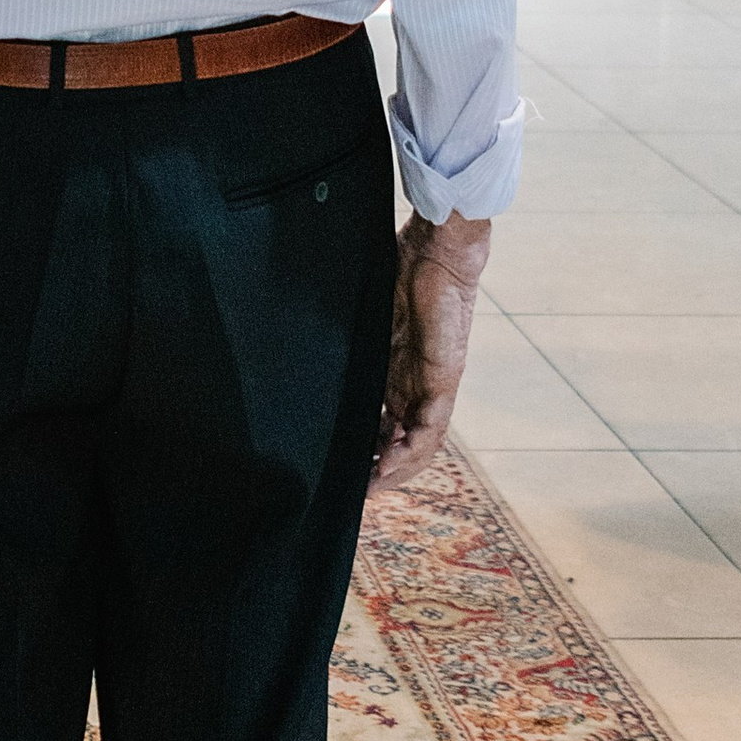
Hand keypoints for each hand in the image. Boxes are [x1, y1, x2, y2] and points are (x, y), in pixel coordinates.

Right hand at [370, 212, 489, 498]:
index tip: (347, 468)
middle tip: (357, 490)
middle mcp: (417, 384)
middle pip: (403, 441)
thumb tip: (297, 329)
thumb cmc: (403, 269)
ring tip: (373, 485)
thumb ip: (349, 332)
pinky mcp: (443, 378)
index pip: (386, 422)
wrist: (438, 250)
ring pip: (420, 443)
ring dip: (398, 468)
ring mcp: (432, 383)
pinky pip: (430, 427)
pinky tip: (390, 464)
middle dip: (383, 469)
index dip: (370, 448)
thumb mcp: (366, 312)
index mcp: (398, 371)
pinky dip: (411, 450)